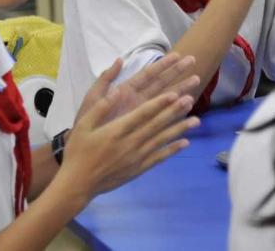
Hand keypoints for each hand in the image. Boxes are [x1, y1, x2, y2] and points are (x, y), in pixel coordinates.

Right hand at [60, 90, 199, 199]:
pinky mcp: (138, 169)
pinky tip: (185, 143)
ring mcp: (136, 157)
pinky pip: (159, 157)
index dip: (160, 103)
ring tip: (196, 120)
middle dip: (175, 111)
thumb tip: (117, 90)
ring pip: (161, 140)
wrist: (78, 184)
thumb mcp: (83, 125)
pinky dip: (172, 149)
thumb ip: (101, 108)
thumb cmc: (78, 152)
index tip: (174, 93)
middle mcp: (130, 143)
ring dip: (180, 129)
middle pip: (156, 124)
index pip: (142, 114)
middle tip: (190, 99)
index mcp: (116, 130)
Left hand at [74, 53, 198, 124]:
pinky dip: (176, 117)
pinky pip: (164, 122)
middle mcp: (137, 102)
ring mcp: (142, 116)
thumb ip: (105, 80)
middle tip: (194, 61)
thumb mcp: (92, 100)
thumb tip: (119, 60)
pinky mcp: (145, 131)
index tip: (177, 55)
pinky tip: (189, 112)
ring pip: (166, 101)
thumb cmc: (85, 124)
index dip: (162, 65)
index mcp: (126, 92)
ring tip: (196, 82)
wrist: (84, 151)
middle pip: (161, 85)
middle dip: (177, 73)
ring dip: (181, 91)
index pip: (147, 75)